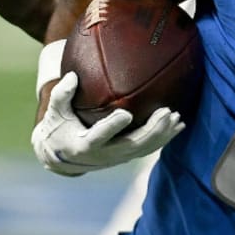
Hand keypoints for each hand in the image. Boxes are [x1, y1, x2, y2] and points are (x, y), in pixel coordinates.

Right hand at [31, 72, 184, 176]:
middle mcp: (104, 155)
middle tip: (166, 112)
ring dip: (163, 135)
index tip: (126, 114)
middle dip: (151, 131)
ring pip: (144, 149)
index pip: (99, 137)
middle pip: (131, 145)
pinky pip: (148, 149)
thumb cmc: (58, 128)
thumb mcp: (55, 113)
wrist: (62, 157)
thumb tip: (73, 75)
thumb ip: (62, 95)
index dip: (112, 127)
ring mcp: (118, 158)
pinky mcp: (127, 157)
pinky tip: (179, 126)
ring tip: (177, 118)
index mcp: (83, 145)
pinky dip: (164, 139)